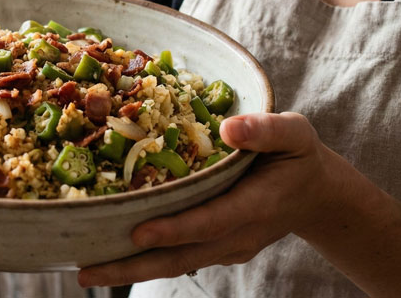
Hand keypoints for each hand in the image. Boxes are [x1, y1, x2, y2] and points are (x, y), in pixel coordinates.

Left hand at [77, 112, 347, 286]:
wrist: (314, 195)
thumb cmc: (299, 156)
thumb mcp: (294, 134)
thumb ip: (266, 129)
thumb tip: (228, 128)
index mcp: (256, 204)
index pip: (211, 221)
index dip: (176, 229)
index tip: (139, 232)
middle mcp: (237, 234)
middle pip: (182, 257)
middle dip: (134, 266)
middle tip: (87, 272)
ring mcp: (225, 246)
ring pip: (174, 263)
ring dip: (131, 269)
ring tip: (86, 271)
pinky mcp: (214, 248)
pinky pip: (177, 256)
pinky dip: (145, 258)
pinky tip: (110, 253)